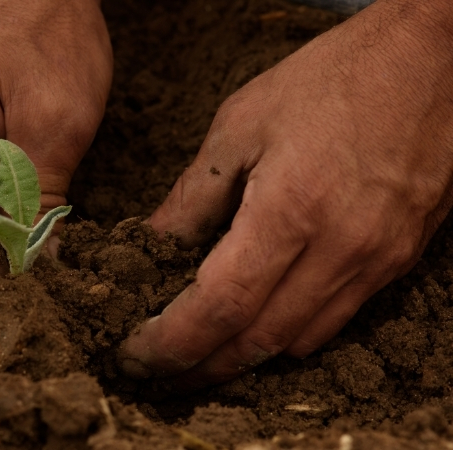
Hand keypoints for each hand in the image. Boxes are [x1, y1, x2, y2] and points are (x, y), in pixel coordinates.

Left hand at [119, 0, 452, 387]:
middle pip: (257, 342)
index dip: (172, 342)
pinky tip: (258, 322)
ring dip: (243, 358)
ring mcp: (377, 260)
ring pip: (298, 343)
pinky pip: (336, 321)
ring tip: (199, 351)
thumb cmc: (330, 80)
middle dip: (200, 367)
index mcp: (289, 210)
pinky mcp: (399, 261)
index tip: (135, 355)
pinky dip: (288, 335)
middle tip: (158, 371)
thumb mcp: (240, 126)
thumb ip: (193, 197)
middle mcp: (340, 249)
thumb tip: (151, 246)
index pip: (220, 307)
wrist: (432, 59)